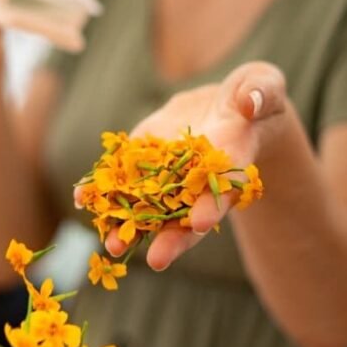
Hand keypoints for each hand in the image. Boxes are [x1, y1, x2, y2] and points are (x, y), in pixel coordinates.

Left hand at [105, 62, 286, 270]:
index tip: (199, 222)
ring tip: (113, 245)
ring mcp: (169, 175)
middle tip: (157, 260)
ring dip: (132, 228)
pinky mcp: (145, 160)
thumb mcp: (264, 86)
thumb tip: (250, 104)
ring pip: (151, 209)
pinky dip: (104, 191)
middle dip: (172, 238)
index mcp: (232, 165)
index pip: (223, 190)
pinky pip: (123, 179)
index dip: (211, 206)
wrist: (225, 107)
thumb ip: (260, 94)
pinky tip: (82, 198)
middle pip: (187, 216)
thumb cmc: (254, 96)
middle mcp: (199, 181)